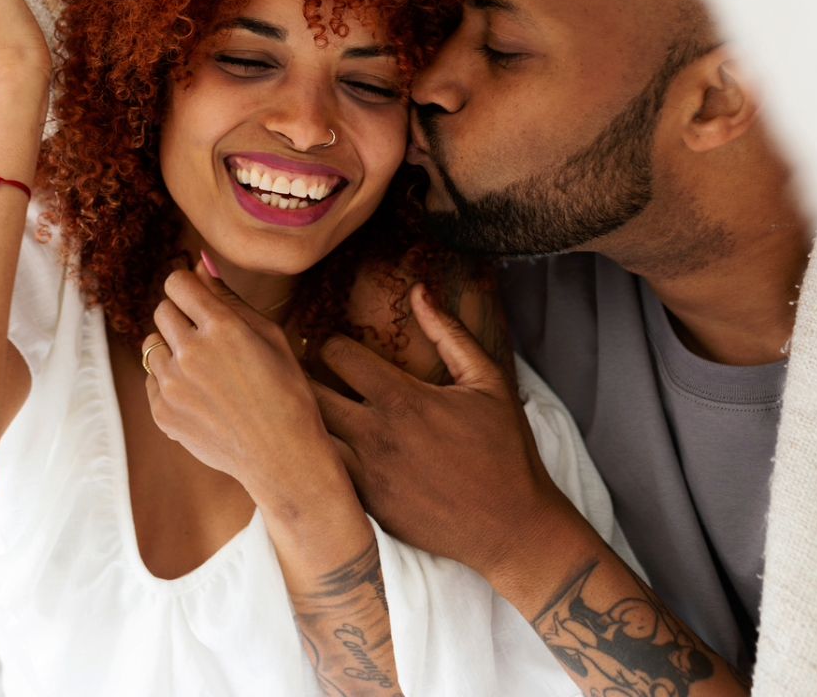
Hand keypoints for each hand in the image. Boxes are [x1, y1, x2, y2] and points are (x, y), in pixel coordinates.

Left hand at [142, 263, 348, 508]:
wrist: (282, 455)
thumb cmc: (285, 391)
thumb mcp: (269, 336)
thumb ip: (229, 297)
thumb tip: (199, 263)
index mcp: (222, 327)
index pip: (177, 283)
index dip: (188, 288)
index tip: (199, 301)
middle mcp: (191, 352)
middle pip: (162, 310)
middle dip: (181, 317)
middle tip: (207, 339)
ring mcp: (172, 385)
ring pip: (151, 345)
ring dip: (172, 350)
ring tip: (204, 371)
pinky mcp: (161, 412)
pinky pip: (151, 380)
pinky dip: (169, 382)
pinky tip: (200, 397)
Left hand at [315, 283, 582, 585]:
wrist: (513, 528)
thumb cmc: (504, 450)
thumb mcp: (487, 382)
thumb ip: (449, 333)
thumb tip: (419, 289)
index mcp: (403, 400)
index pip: (336, 353)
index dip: (330, 343)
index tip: (335, 346)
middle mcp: (376, 437)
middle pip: (308, 394)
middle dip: (302, 377)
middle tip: (306, 372)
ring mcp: (366, 477)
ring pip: (307, 438)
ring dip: (303, 420)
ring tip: (305, 410)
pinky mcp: (364, 509)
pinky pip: (320, 477)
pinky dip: (313, 460)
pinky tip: (319, 451)